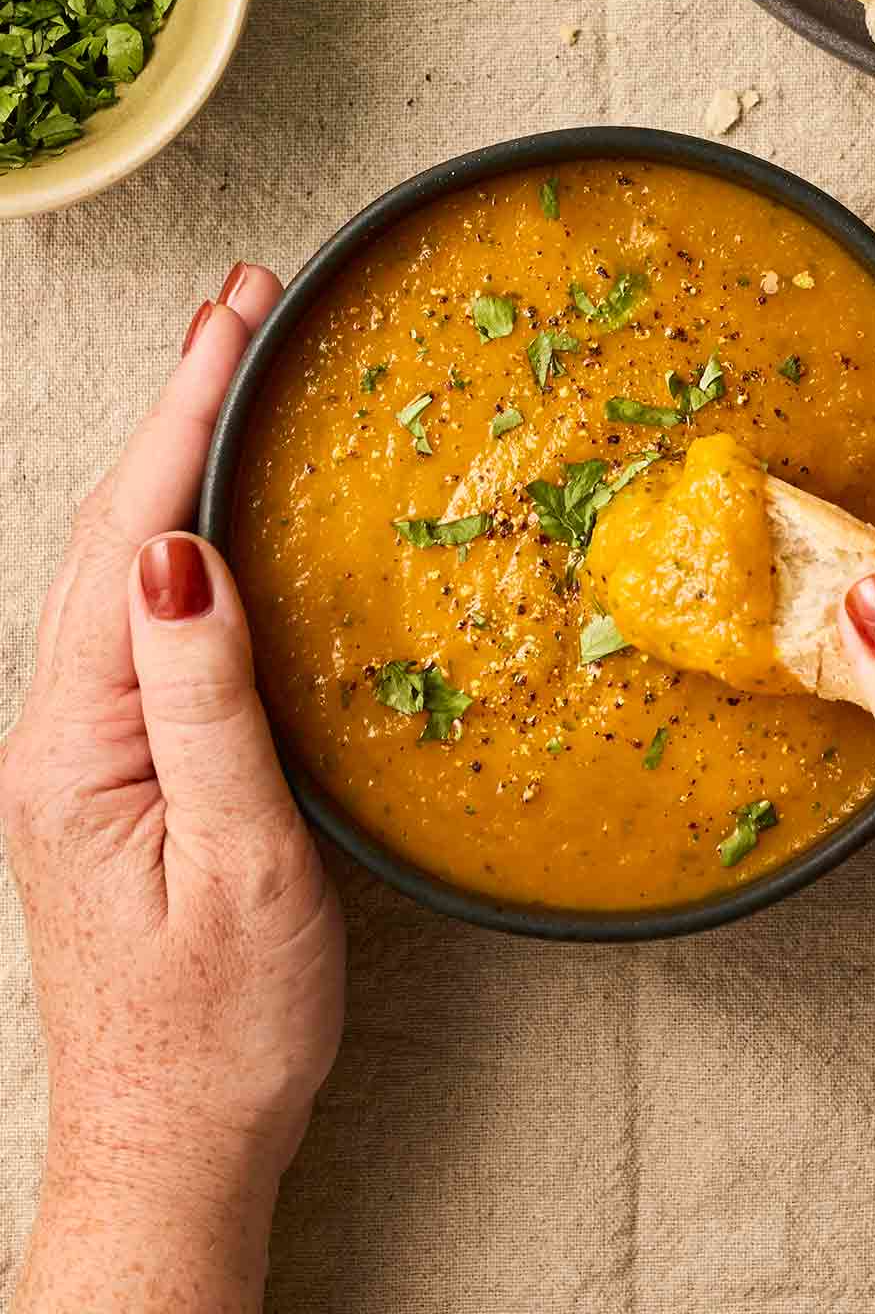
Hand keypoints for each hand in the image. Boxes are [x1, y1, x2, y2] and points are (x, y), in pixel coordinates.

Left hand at [2, 267, 344, 1312]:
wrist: (173, 1141)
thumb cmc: (217, 1027)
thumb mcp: (236, 865)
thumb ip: (202, 704)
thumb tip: (179, 557)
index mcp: (76, 743)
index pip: (133, 537)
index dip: (186, 414)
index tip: (234, 316)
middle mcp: (57, 730)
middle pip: (111, 529)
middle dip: (176, 404)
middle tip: (242, 307)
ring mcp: (79, 747)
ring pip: (120, 567)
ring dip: (174, 458)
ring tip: (230, 372)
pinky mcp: (113, 767)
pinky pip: (141, 620)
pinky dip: (178, 534)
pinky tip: (212, 512)